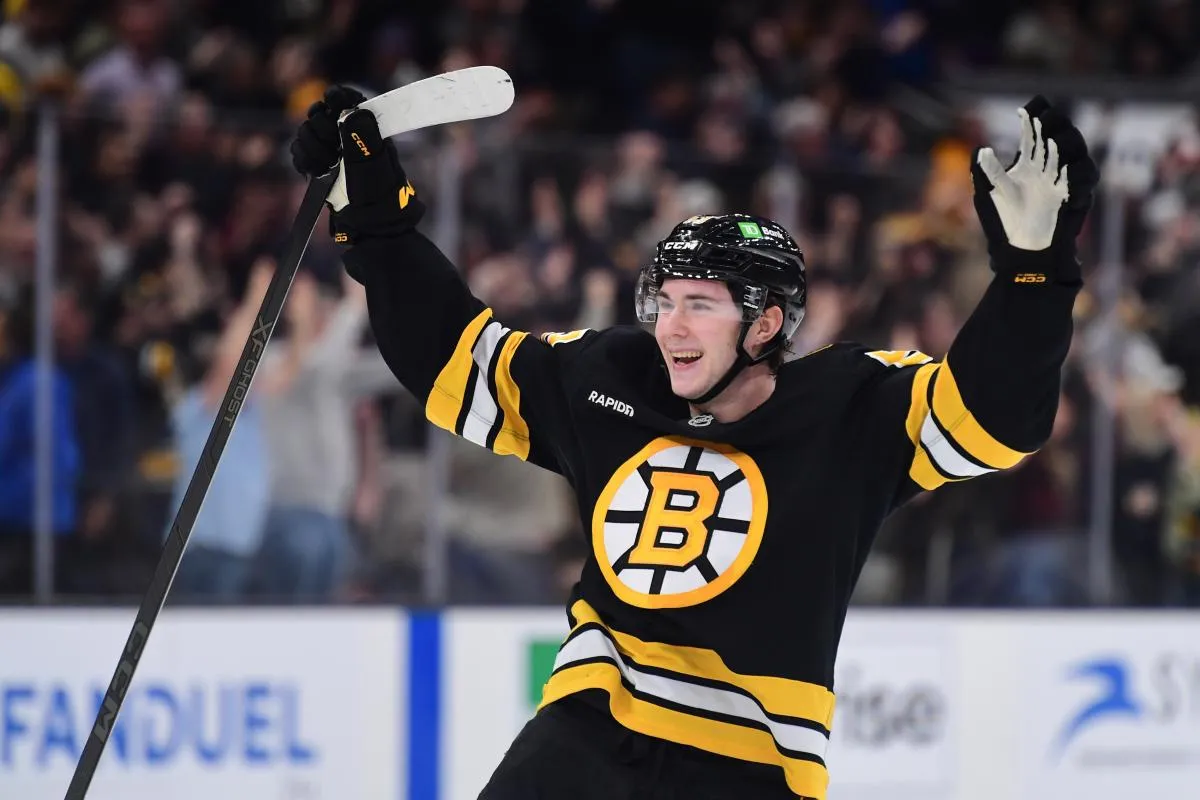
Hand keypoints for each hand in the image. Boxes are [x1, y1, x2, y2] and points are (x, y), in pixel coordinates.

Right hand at [290, 85, 424, 251]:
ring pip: (307, 131)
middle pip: (322, 113)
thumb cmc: (380, 200)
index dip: (338, 97)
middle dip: (321, 127)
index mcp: (368, 131)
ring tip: (325, 165)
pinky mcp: (320, 167)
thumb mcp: (375, 168)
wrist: (370, 230)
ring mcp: (333, 152)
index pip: (349, 101)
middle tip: (331, 148)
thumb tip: (351, 112)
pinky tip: (314, 171)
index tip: (331, 100)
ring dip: (311, 145)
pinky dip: (303, 159)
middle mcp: (349, 138)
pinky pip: (300, 151)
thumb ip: (362, 139)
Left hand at [971, 96, 1098, 283]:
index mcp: (1027, 162)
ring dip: (1066, 144)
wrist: (1021, 252)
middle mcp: (1048, 167)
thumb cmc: (1003, 224)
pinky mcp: (1077, 197)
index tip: (1026, 110)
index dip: (1034, 116)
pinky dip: (1079, 173)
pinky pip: (1087, 178)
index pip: (1035, 131)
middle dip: (1053, 124)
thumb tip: (980, 150)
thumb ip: (984, 173)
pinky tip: (1067, 172)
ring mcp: (1064, 180)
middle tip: (1042, 122)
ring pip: (1077, 150)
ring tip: (1052, 142)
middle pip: (1059, 133)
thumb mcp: (988, 196)